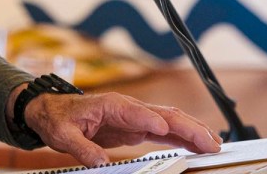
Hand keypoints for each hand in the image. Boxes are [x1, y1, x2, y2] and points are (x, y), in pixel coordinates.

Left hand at [19, 90, 220, 167]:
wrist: (54, 110)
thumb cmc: (59, 117)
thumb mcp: (63, 134)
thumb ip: (81, 148)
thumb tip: (98, 161)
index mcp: (111, 105)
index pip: (136, 112)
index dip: (151, 121)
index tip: (166, 131)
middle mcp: (129, 108)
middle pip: (164, 115)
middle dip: (188, 127)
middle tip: (209, 142)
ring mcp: (136, 117)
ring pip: (171, 122)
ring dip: (193, 132)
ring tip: (213, 145)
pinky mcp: (138, 127)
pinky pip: (165, 131)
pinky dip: (183, 137)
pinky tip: (197, 145)